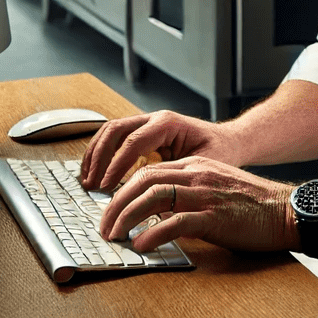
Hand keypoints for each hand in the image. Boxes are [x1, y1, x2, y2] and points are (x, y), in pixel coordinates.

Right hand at [81, 110, 238, 190]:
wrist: (229, 140)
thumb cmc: (220, 153)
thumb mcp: (203, 166)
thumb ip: (177, 178)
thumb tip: (151, 199)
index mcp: (168, 123)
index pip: (134, 141)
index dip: (116, 165)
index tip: (106, 186)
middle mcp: (154, 118)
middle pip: (115, 130)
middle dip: (100, 157)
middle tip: (91, 184)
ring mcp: (147, 122)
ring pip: (110, 130)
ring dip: (95, 154)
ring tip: (87, 179)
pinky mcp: (143, 131)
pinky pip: (115, 137)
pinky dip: (101, 152)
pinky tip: (95, 172)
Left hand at [98, 156, 296, 254]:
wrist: (287, 211)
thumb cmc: (253, 205)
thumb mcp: (216, 188)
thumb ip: (189, 193)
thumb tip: (157, 213)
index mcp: (195, 166)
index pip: (148, 171)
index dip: (123, 190)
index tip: (110, 210)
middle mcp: (196, 174)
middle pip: (143, 180)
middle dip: (116, 203)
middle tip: (104, 226)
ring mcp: (205, 194)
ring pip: (153, 197)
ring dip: (127, 216)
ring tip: (115, 236)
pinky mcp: (215, 216)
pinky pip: (175, 222)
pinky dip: (153, 234)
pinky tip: (142, 245)